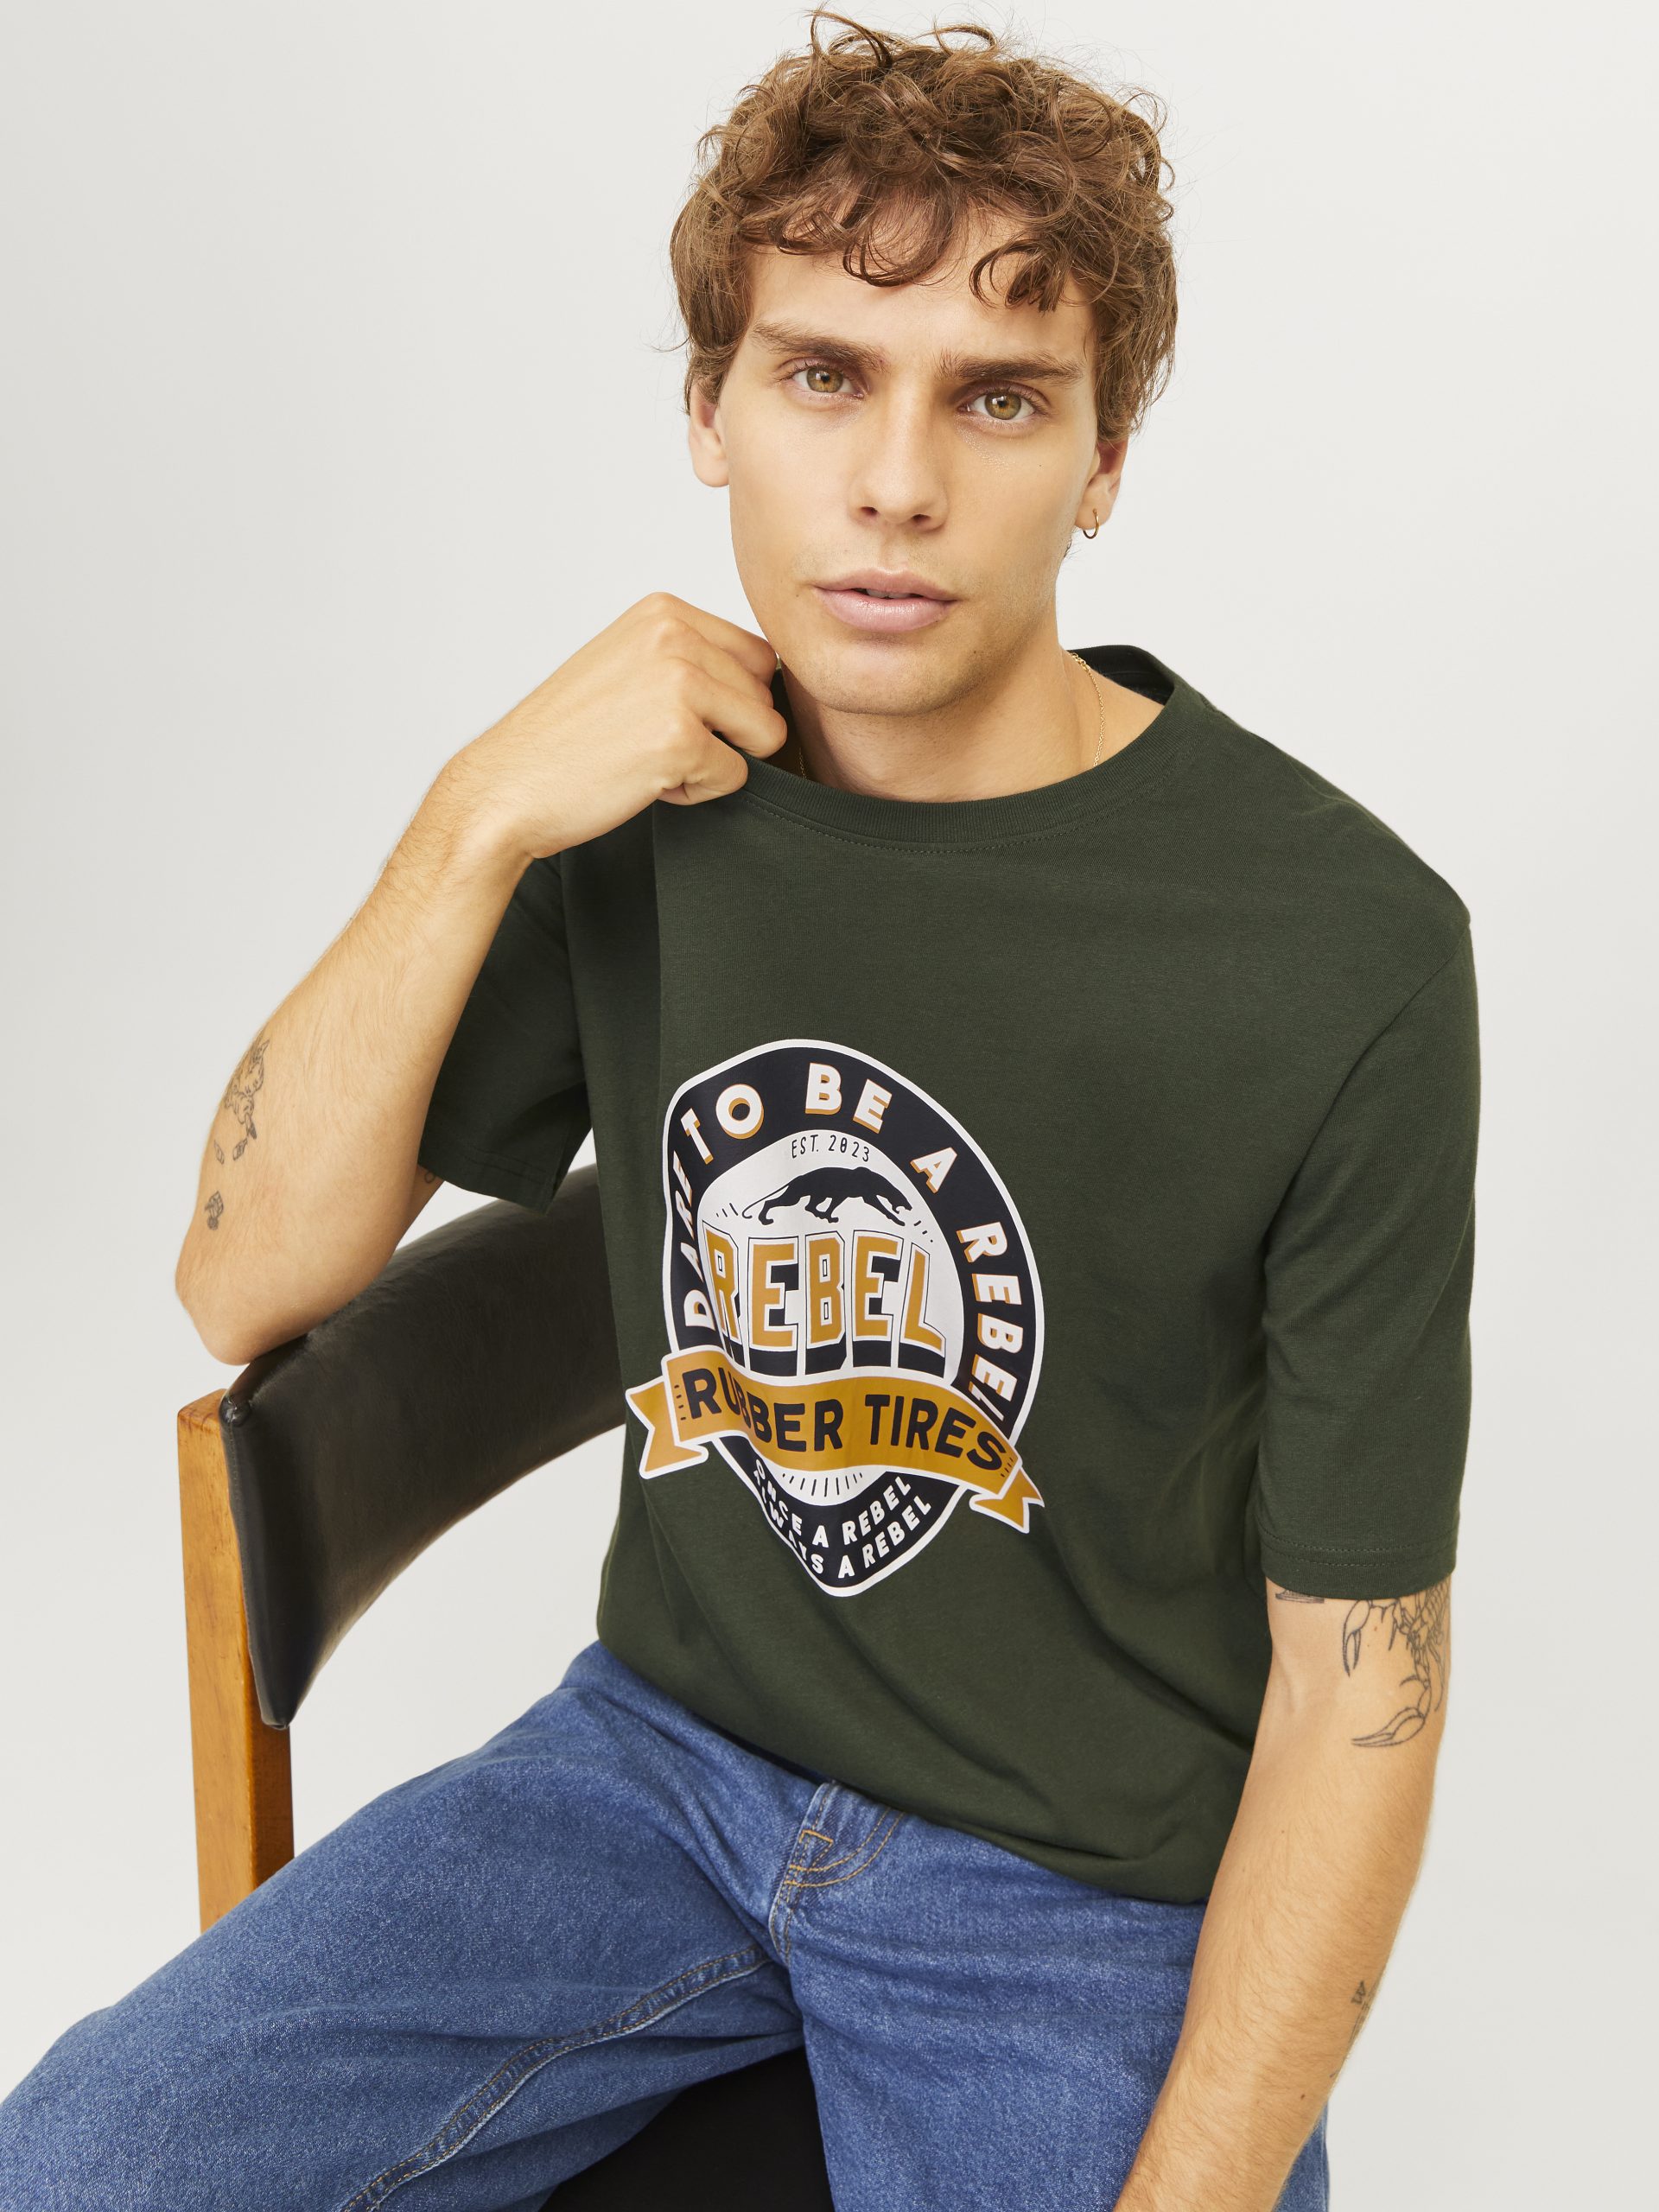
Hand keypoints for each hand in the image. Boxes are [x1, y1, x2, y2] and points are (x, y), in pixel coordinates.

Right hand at [443, 592, 787, 863]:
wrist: (507, 785)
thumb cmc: (565, 738)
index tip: (671, 717)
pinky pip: (737, 776)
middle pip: (766, 694)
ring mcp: (679, 682)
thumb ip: (690, 656)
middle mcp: (674, 634)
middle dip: (727, 732)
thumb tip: (768, 680)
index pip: (757, 656)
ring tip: (652, 757)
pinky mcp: (681, 737)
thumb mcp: (628, 664)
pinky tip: (645, 780)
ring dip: (716, 760)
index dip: (729, 702)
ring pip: (764, 734)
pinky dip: (698, 792)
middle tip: (656, 742)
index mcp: (664, 611)